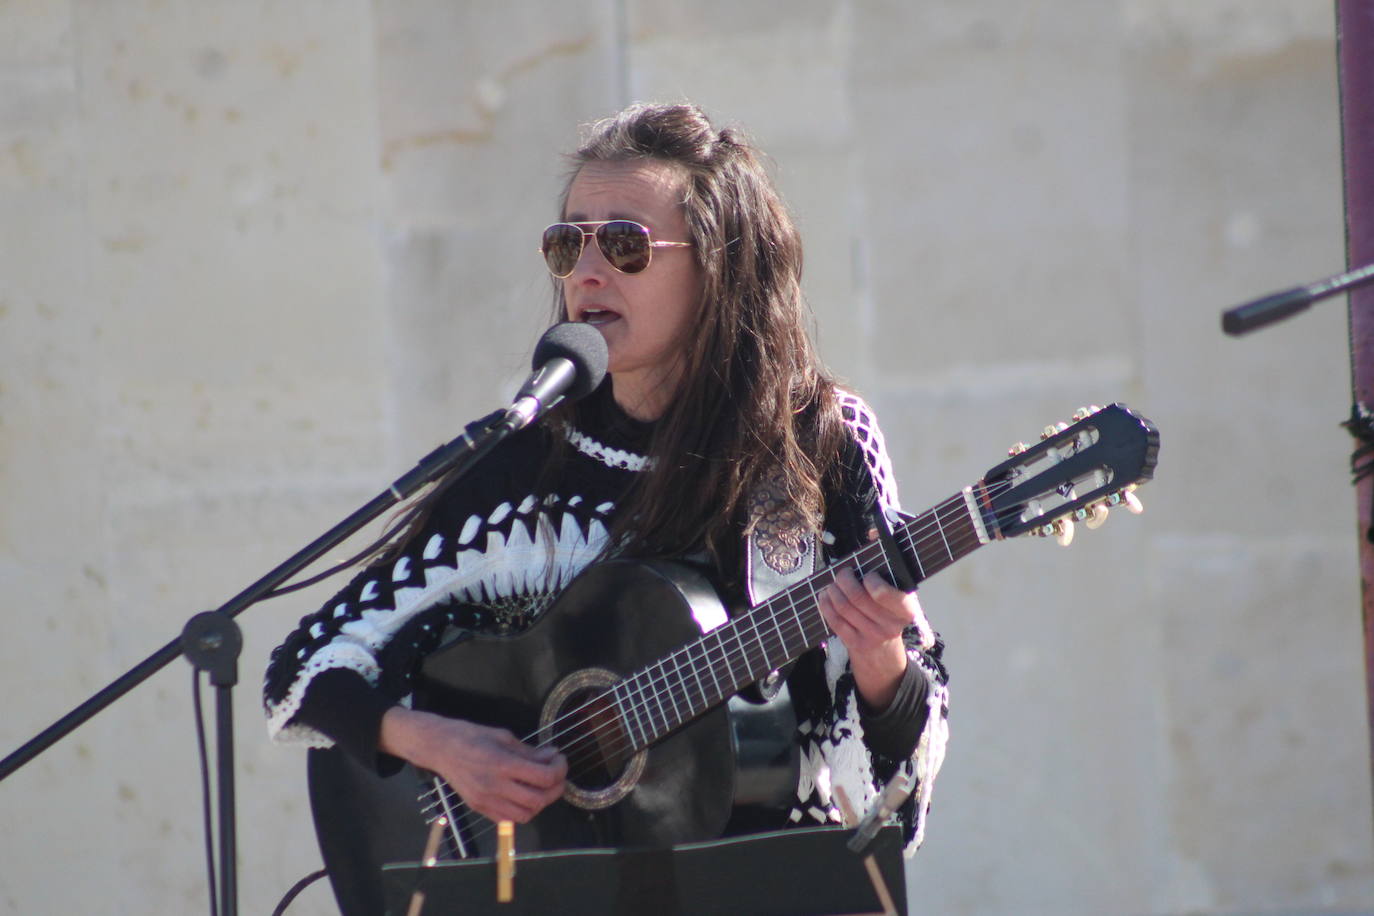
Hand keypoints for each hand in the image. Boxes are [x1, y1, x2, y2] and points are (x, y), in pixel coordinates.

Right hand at [380, 707, 566, 822]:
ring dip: (540, 803)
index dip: (559, 769)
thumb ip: (529, 751)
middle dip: (555, 788)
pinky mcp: (479, 808)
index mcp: (502, 764)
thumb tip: (551, 756)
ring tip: (541, 787)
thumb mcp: (503, 736)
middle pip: (538, 800)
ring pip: (525, 815)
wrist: (438, 747)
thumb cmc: (470, 735)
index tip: (559, 760)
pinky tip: (524, 796)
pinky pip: (508, 820)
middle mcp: (495, 786)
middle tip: (556, 775)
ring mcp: (485, 801)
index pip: (542, 776)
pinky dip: (523, 811)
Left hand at [817, 565, 921, 710]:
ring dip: (833, 590)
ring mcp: (870, 636)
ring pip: (843, 607)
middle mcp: (889, 626)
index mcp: (905, 611)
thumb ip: (888, 587)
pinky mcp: (854, 643)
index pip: (883, 593)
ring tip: (833, 584)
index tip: (867, 575)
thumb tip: (861, 566)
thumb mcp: (898, 605)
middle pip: (857, 597)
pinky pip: (835, 620)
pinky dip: (826, 604)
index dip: (871, 580)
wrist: (884, 655)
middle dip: (845, 579)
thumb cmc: (889, 619)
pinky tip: (825, 596)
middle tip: (843, 573)